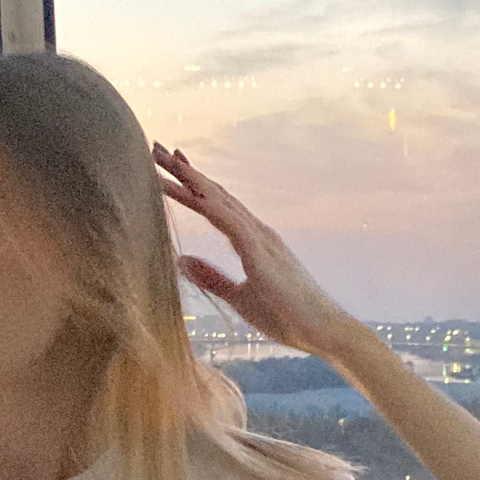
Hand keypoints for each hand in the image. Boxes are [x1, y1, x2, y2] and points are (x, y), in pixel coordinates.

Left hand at [153, 144, 360, 360]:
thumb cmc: (286, 317)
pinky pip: (230, 222)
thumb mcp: (239, 298)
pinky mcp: (261, 253)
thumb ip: (211, 278)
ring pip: (218, 200)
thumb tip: (181, 261)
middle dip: (185, 171)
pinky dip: (209, 203)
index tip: (173, 167)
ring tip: (163, 157)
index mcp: (253, 241)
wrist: (322, 331)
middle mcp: (257, 232)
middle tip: (158, 148)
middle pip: (214, 194)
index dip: (193, 186)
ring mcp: (261, 239)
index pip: (217, 206)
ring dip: (190, 177)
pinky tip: (189, 187)